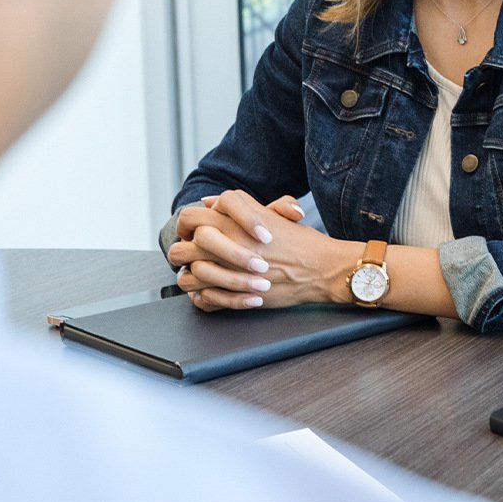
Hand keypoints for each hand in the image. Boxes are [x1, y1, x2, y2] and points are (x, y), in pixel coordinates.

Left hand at [170, 191, 342, 310]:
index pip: (189, 219)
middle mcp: (226, 248)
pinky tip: (211, 292)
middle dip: (183, 252)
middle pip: (181, 250)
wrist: (321, 269)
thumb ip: (240, 205)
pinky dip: (203, 298)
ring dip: (191, 276)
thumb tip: (210, 201)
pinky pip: (204, 300)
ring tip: (200, 275)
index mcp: (232, 225)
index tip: (194, 232)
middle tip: (192, 255)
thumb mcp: (271, 214)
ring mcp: (229, 274)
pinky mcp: (236, 297)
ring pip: (188, 277)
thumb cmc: (301, 242)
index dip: (186, 225)